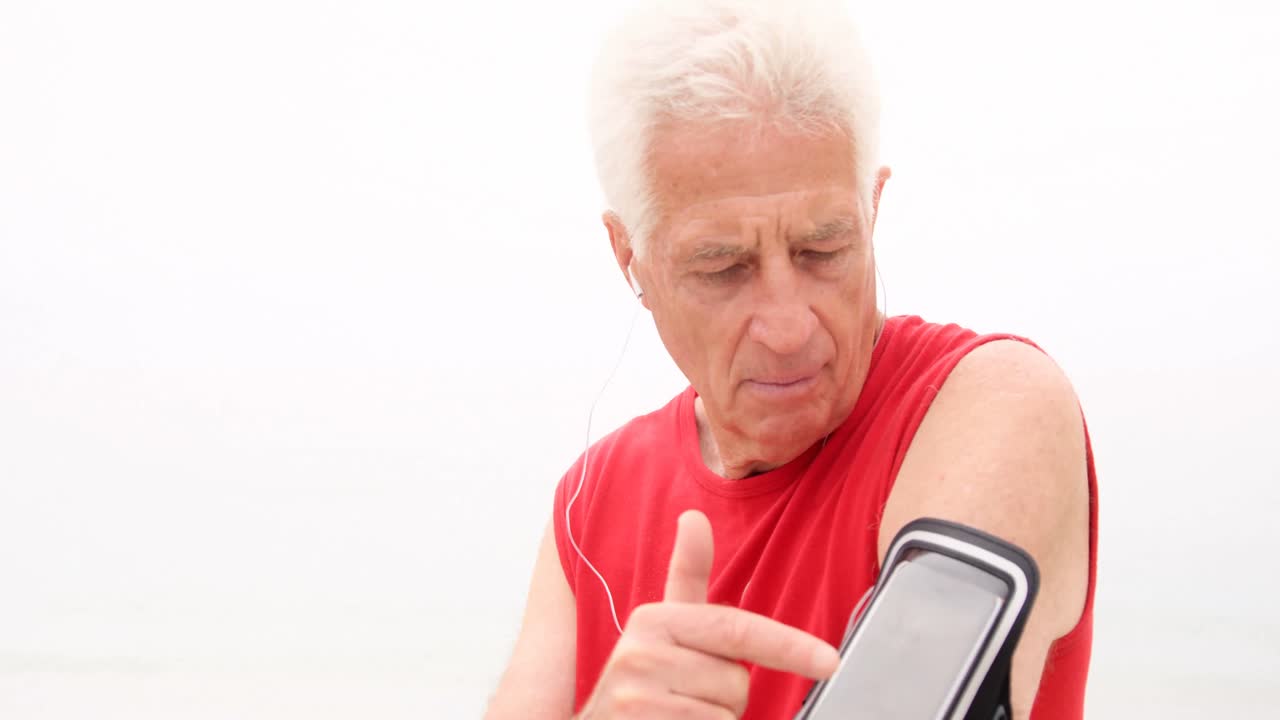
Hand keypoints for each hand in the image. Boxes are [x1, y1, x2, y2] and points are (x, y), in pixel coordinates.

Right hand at [576, 510, 838, 718]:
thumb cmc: (642, 684)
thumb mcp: (661, 631)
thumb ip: (686, 577)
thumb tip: (694, 517)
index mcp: (652, 621)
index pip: (737, 630)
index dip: (789, 647)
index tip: (830, 662)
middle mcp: (639, 655)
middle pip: (737, 682)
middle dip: (726, 698)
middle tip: (687, 698)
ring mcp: (637, 700)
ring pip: (726, 715)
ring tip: (674, 716)